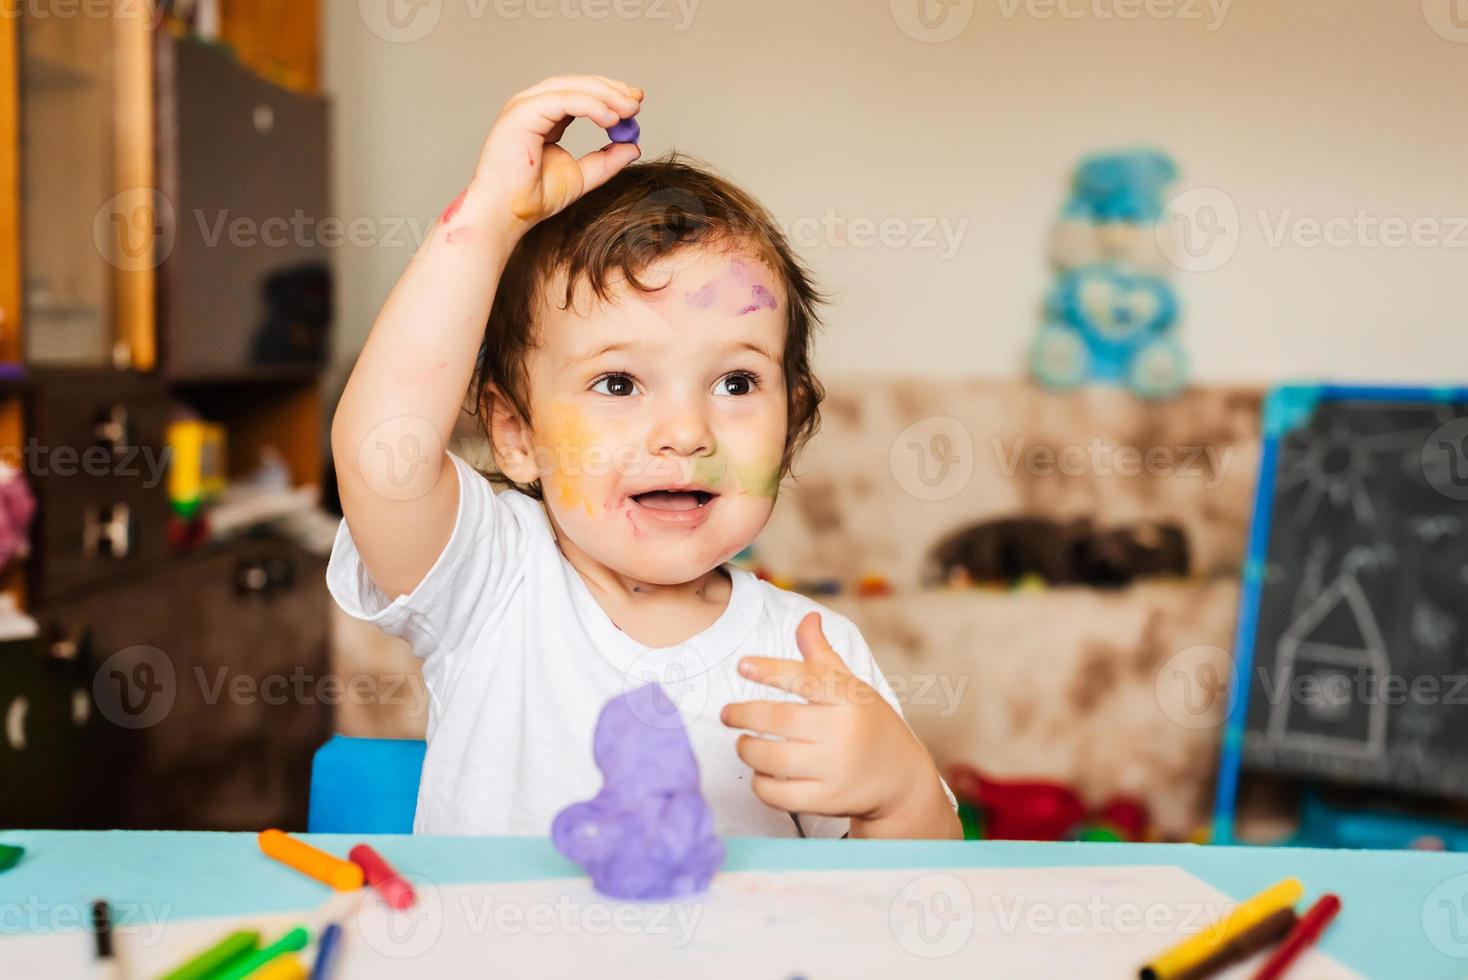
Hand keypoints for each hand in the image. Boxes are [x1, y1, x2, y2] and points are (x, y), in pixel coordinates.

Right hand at [458, 75, 643, 241]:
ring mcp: (523, 107)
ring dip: (604, 95)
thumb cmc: (532, 198)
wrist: (507, 214)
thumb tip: (633, 146)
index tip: (634, 103)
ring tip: (630, 109)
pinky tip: (611, 118)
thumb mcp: (581, 176)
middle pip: (576, 84)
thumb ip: (605, 160)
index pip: (578, 94)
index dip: (608, 94)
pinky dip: (590, 106)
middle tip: (637, 100)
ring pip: (570, 87)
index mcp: (542, 116)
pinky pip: (563, 100)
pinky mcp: (521, 113)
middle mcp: (530, 106)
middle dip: (610, 89)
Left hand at [721, 612, 959, 838]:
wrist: (900, 778)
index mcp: (848, 698)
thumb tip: (808, 617)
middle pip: (778, 720)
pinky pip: (778, 795)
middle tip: (727, 714)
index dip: (771, 670)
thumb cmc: (868, 723)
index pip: (806, 679)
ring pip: (772, 759)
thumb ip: (822, 655)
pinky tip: (761, 772)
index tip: (743, 666)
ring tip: (743, 742)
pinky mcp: (826, 801)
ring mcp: (834, 769)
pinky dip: (760, 782)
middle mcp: (842, 732)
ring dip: (747, 749)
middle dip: (742, 715)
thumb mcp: (852, 686)